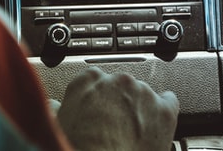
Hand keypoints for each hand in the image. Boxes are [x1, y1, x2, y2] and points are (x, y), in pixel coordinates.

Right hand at [57, 67, 178, 150]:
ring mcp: (142, 93)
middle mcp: (116, 80)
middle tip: (113, 128)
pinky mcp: (163, 110)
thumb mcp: (56, 126)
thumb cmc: (77, 148)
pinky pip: (169, 101)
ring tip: (132, 135)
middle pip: (121, 87)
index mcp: (89, 80)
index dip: (98, 98)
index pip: (95, 80)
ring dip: (140, 111)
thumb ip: (56, 108)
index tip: (98, 110)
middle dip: (119, 104)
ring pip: (144, 96)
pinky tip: (158, 123)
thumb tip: (53, 105)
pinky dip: (165, 110)